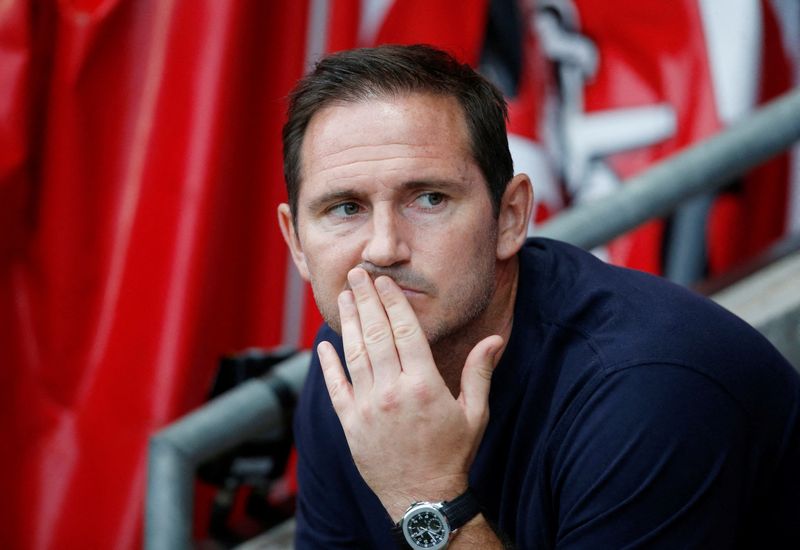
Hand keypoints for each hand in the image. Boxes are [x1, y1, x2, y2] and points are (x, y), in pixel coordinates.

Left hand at [317, 267, 503, 519]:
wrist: (423, 498)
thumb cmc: (452, 454)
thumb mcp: (475, 413)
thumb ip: (478, 372)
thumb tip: (494, 338)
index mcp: (423, 384)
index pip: (404, 330)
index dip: (393, 301)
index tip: (384, 281)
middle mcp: (392, 391)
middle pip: (376, 334)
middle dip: (366, 299)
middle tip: (357, 274)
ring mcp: (367, 407)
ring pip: (354, 353)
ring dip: (348, 322)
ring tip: (343, 296)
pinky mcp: (349, 423)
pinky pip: (336, 386)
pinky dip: (328, 363)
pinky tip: (324, 343)